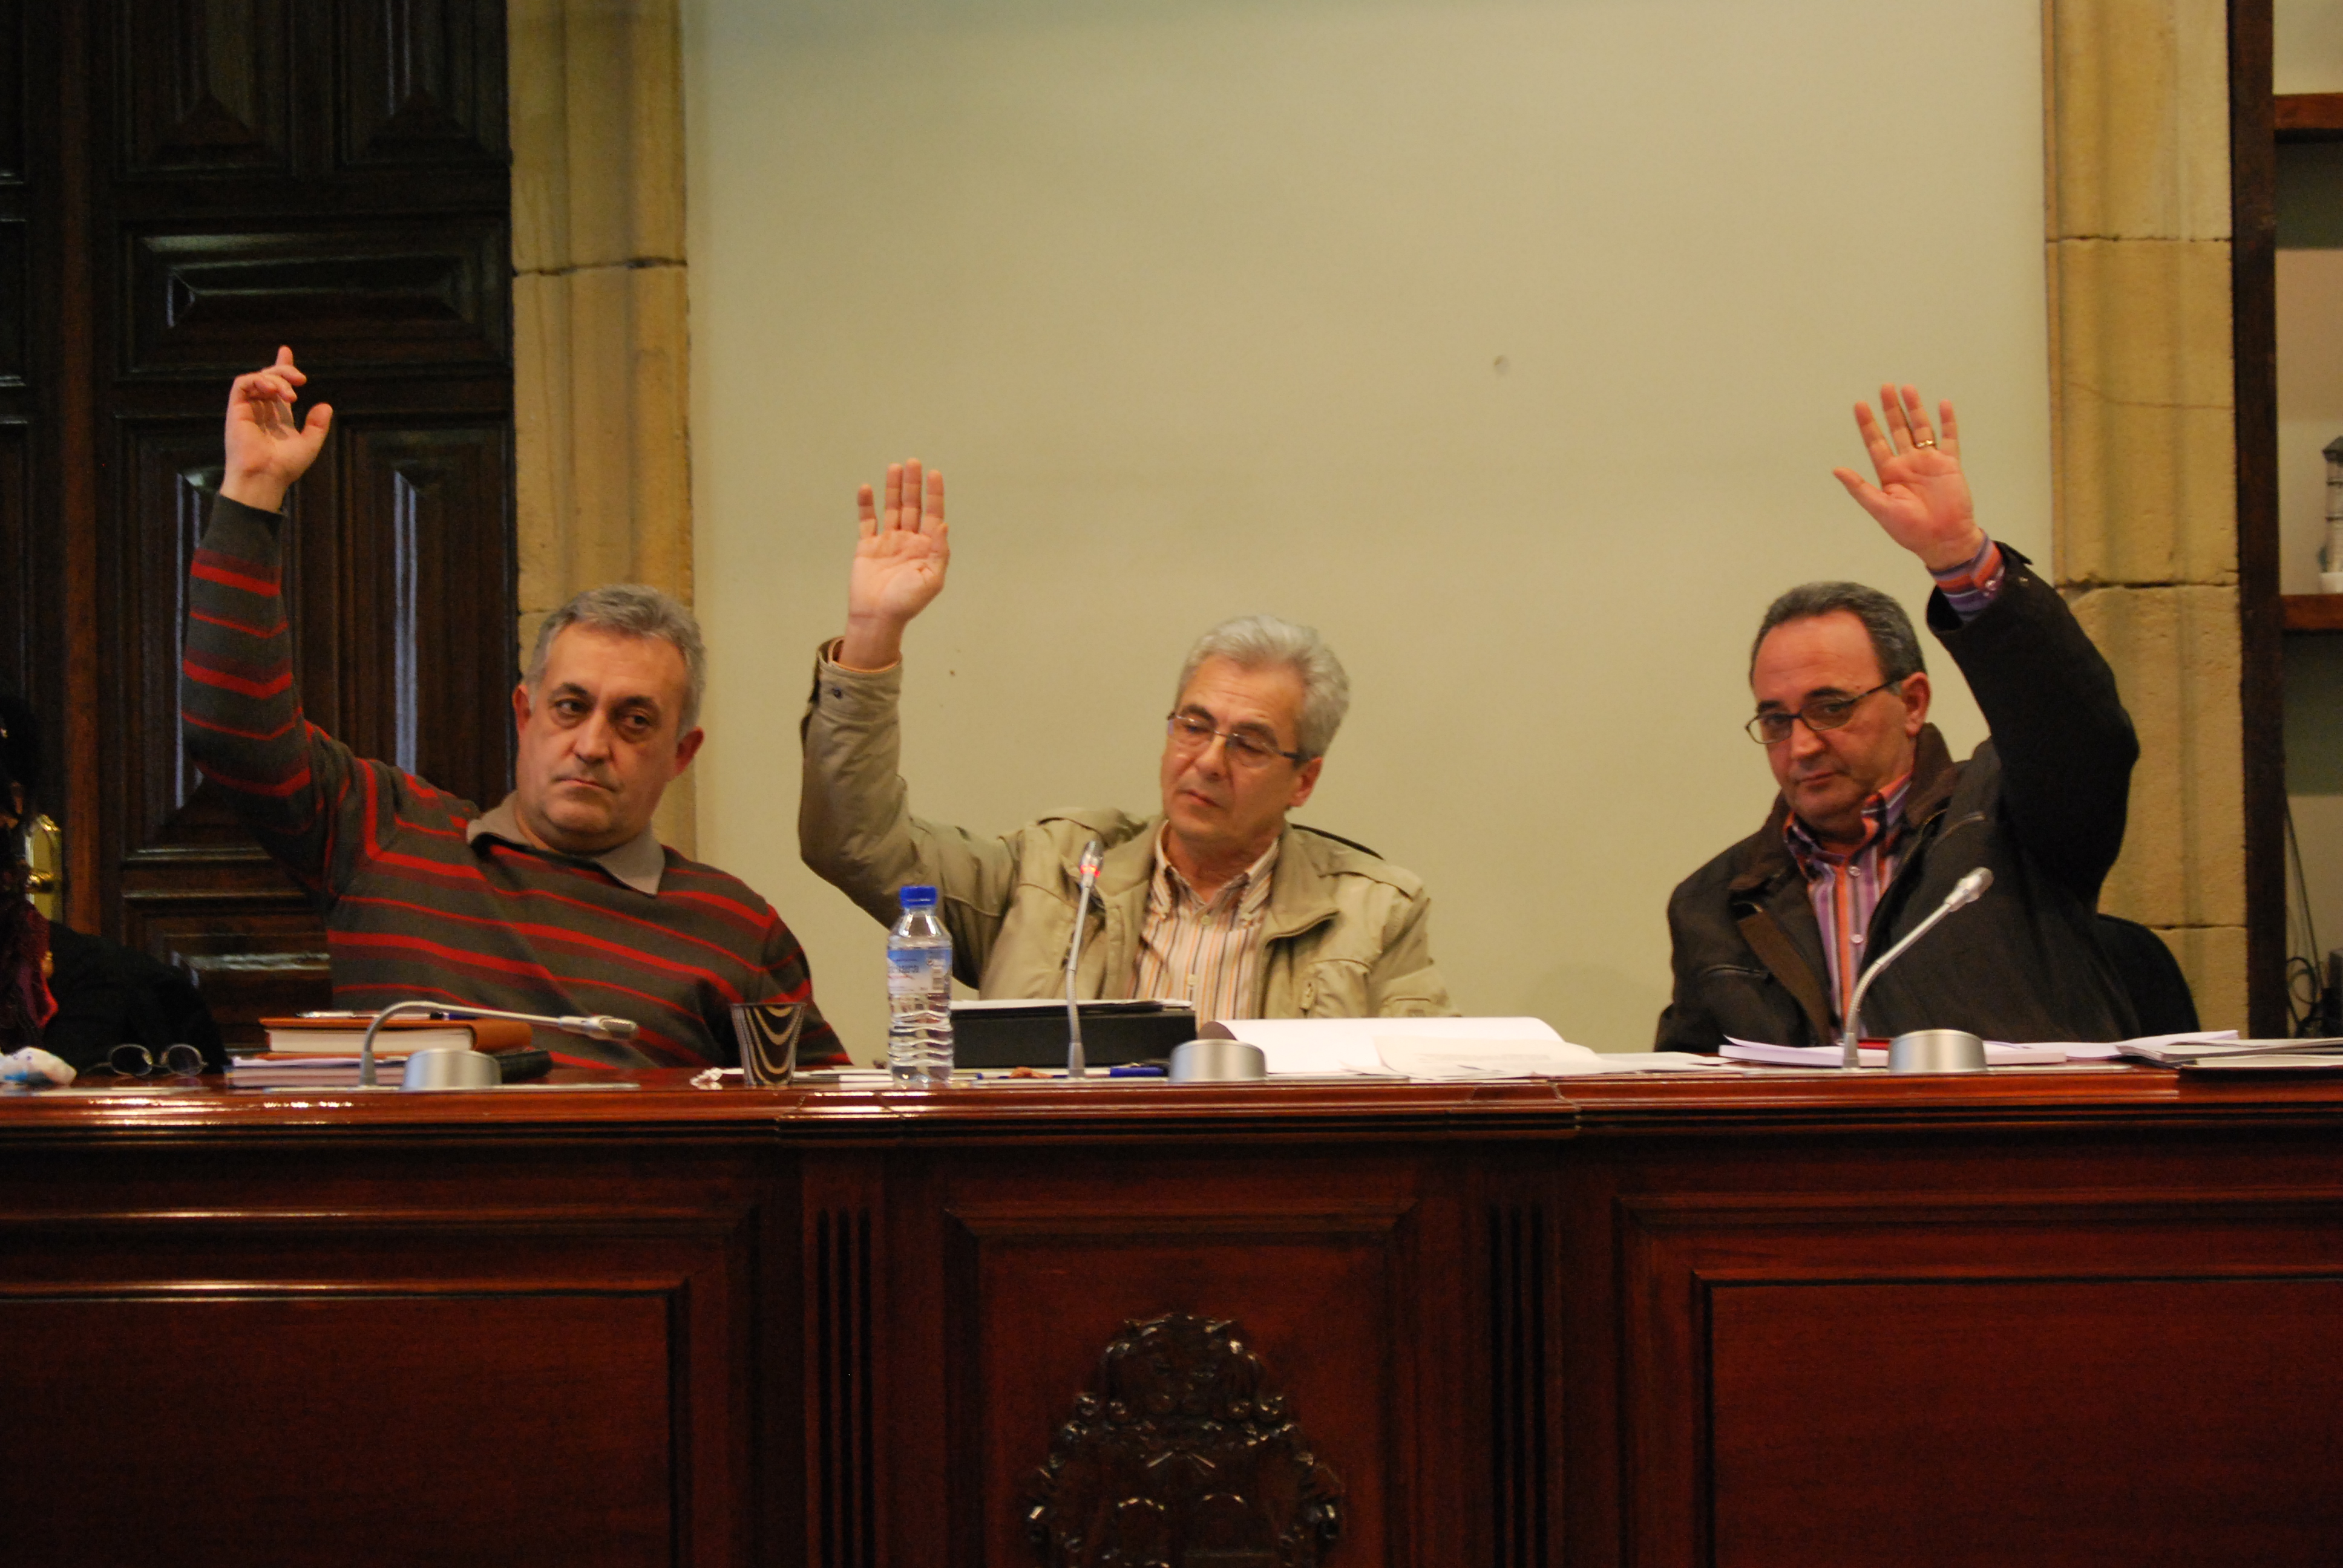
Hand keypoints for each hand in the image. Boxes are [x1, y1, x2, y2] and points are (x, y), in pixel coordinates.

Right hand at [219, 346, 332, 512]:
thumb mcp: (309, 444)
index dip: (282, 368)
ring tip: (290, 393)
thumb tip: (325, 405)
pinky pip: (242, 384)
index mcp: (277, 416)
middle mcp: (262, 410)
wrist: (265, 477)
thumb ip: (318, 425)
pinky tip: (273, 390)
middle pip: (269, 378)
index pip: (278, 386)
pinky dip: (258, 380)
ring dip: (275, 378)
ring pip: (257, 378)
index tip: (285, 352)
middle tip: (301, 379)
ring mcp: (248, 409)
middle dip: (285, 371)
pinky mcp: (236, 409)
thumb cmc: (285, 466)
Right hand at [836, 459, 946, 670]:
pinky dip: (866, 505)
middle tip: (913, 462)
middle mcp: (908, 540)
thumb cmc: (907, 603)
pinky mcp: (867, 546)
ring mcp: (887, 541)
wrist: (878, 617)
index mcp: (926, 548)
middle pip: (912, 506)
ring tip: (894, 467)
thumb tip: (943, 525)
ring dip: (893, 489)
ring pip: (891, 508)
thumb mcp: (932, 580)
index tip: (934, 473)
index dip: (934, 494)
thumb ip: (939, 552)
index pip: (932, 514)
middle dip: (913, 485)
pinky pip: (867, 521)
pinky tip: (868, 488)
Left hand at [1831, 384, 1983, 572]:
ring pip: (1921, 428)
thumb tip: (1836, 469)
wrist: (1943, 539)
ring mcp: (1929, 461)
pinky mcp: (1949, 463)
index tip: (1860, 405)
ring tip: (1907, 389)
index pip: (1875, 442)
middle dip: (1890, 409)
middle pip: (1898, 429)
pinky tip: (1943, 404)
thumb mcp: (1880, 508)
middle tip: (1885, 387)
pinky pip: (1948, 438)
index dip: (1867, 424)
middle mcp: (1907, 463)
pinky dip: (1947, 422)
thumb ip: (1859, 488)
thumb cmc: (1909, 529)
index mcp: (1889, 473)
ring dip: (1914, 409)